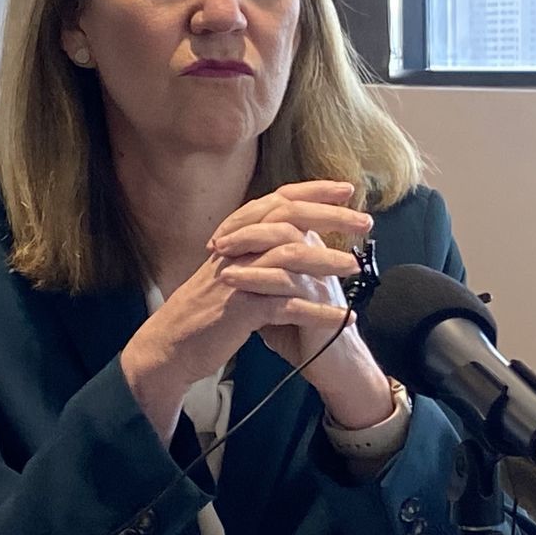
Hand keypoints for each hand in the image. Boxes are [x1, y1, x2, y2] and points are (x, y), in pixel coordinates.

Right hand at [118, 182, 378, 440]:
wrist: (171, 345)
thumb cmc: (207, 309)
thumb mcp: (232, 270)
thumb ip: (259, 251)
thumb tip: (297, 235)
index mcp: (237, 237)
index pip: (278, 201)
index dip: (312, 191)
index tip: (346, 189)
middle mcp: (237, 249)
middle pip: (287, 219)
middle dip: (330, 217)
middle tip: (365, 222)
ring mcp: (238, 278)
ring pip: (288, 258)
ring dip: (326, 261)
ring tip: (354, 267)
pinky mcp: (240, 310)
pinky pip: (285, 306)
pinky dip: (316, 311)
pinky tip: (340, 317)